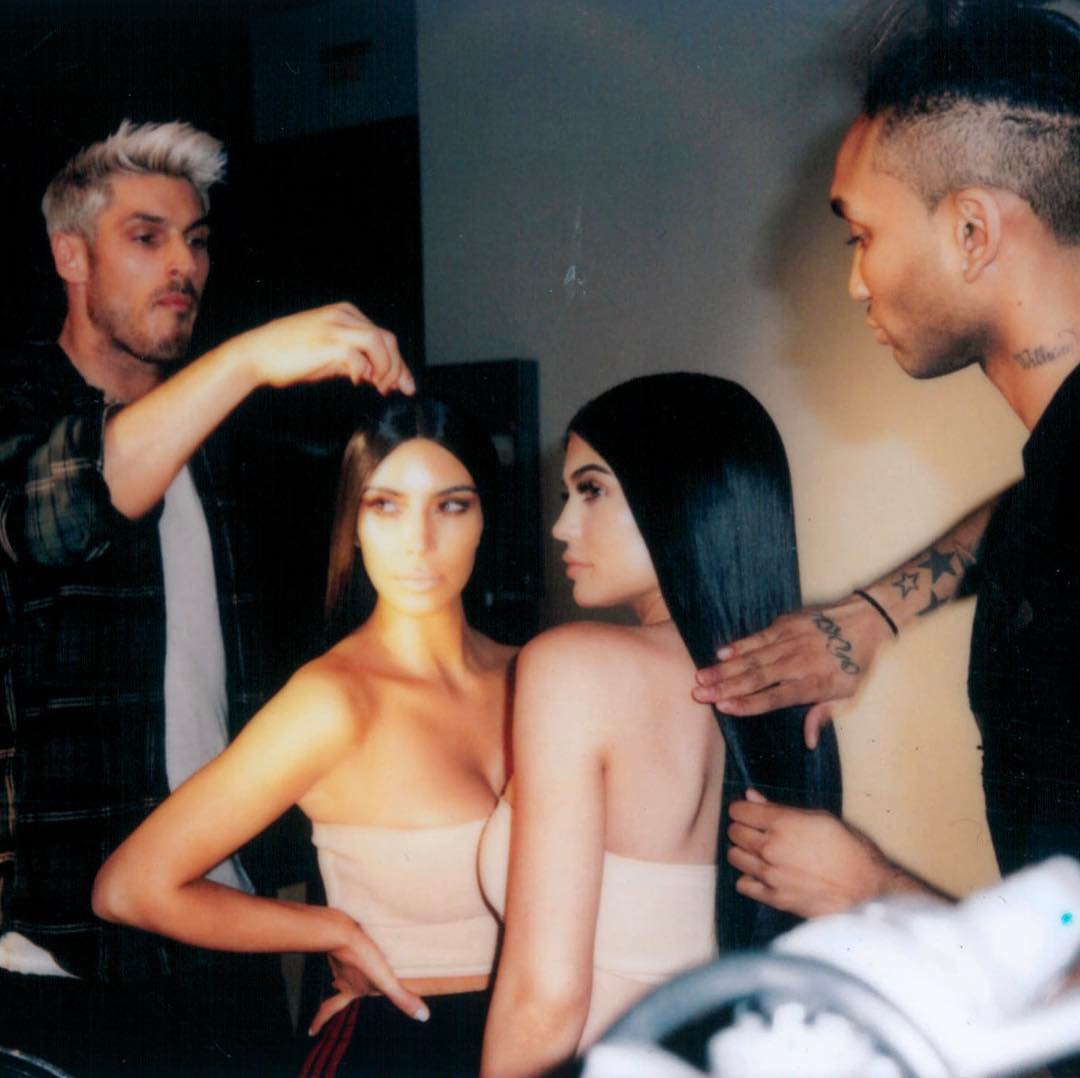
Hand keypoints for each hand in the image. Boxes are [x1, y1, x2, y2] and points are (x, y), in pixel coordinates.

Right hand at [225, 303, 414, 396]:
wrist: (256, 354)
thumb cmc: (290, 356)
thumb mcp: (328, 354)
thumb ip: (354, 360)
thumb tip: (376, 376)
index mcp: (346, 314)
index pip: (384, 337)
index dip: (399, 363)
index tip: (404, 385)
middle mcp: (344, 315)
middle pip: (388, 339)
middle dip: (398, 368)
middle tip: (397, 391)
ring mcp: (336, 327)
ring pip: (380, 344)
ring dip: (386, 369)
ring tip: (379, 387)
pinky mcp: (328, 343)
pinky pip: (359, 356)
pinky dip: (364, 371)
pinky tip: (357, 381)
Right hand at [308, 924, 428, 1036]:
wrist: (341, 930)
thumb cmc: (362, 956)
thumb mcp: (385, 980)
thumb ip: (402, 998)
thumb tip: (423, 1017)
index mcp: (350, 989)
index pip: (331, 1008)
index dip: (321, 1020)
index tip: (310, 1032)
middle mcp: (341, 977)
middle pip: (339, 987)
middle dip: (338, 991)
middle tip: (334, 990)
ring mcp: (337, 959)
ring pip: (341, 967)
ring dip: (346, 967)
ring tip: (353, 959)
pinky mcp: (339, 941)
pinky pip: (343, 947)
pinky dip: (347, 947)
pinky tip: (354, 937)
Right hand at [693, 593, 894, 747]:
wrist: (867, 619)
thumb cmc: (857, 662)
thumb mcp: (849, 695)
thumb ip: (822, 716)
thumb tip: (807, 743)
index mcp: (814, 683)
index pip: (776, 697)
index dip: (749, 703)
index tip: (724, 708)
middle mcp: (799, 662)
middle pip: (757, 677)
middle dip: (725, 686)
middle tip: (699, 694)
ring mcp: (791, 641)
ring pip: (753, 657)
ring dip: (724, 668)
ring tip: (701, 678)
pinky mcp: (787, 624)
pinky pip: (758, 637)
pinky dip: (739, 645)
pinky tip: (720, 654)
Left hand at [726, 790, 897, 918]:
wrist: (868, 892)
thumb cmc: (851, 850)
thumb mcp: (820, 818)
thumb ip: (781, 808)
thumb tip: (752, 796)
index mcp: (782, 823)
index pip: (739, 810)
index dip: (742, 809)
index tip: (749, 812)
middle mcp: (771, 847)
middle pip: (734, 832)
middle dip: (742, 828)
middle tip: (757, 831)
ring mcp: (770, 874)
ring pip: (734, 857)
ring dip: (743, 852)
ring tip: (760, 852)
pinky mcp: (774, 898)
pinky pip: (743, 884)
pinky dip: (749, 878)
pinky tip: (763, 875)